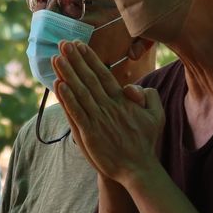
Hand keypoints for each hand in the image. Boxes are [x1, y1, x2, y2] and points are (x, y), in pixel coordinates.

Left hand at [52, 40, 163, 187]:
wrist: (138, 169)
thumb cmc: (146, 141)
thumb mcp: (156, 114)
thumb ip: (148, 95)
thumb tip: (132, 86)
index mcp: (123, 100)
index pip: (103, 74)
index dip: (90, 59)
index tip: (78, 45)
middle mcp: (109, 106)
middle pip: (89, 78)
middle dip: (75, 60)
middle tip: (63, 44)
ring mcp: (98, 120)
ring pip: (80, 92)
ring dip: (68, 74)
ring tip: (56, 58)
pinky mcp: (90, 134)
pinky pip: (76, 113)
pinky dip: (67, 99)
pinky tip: (58, 85)